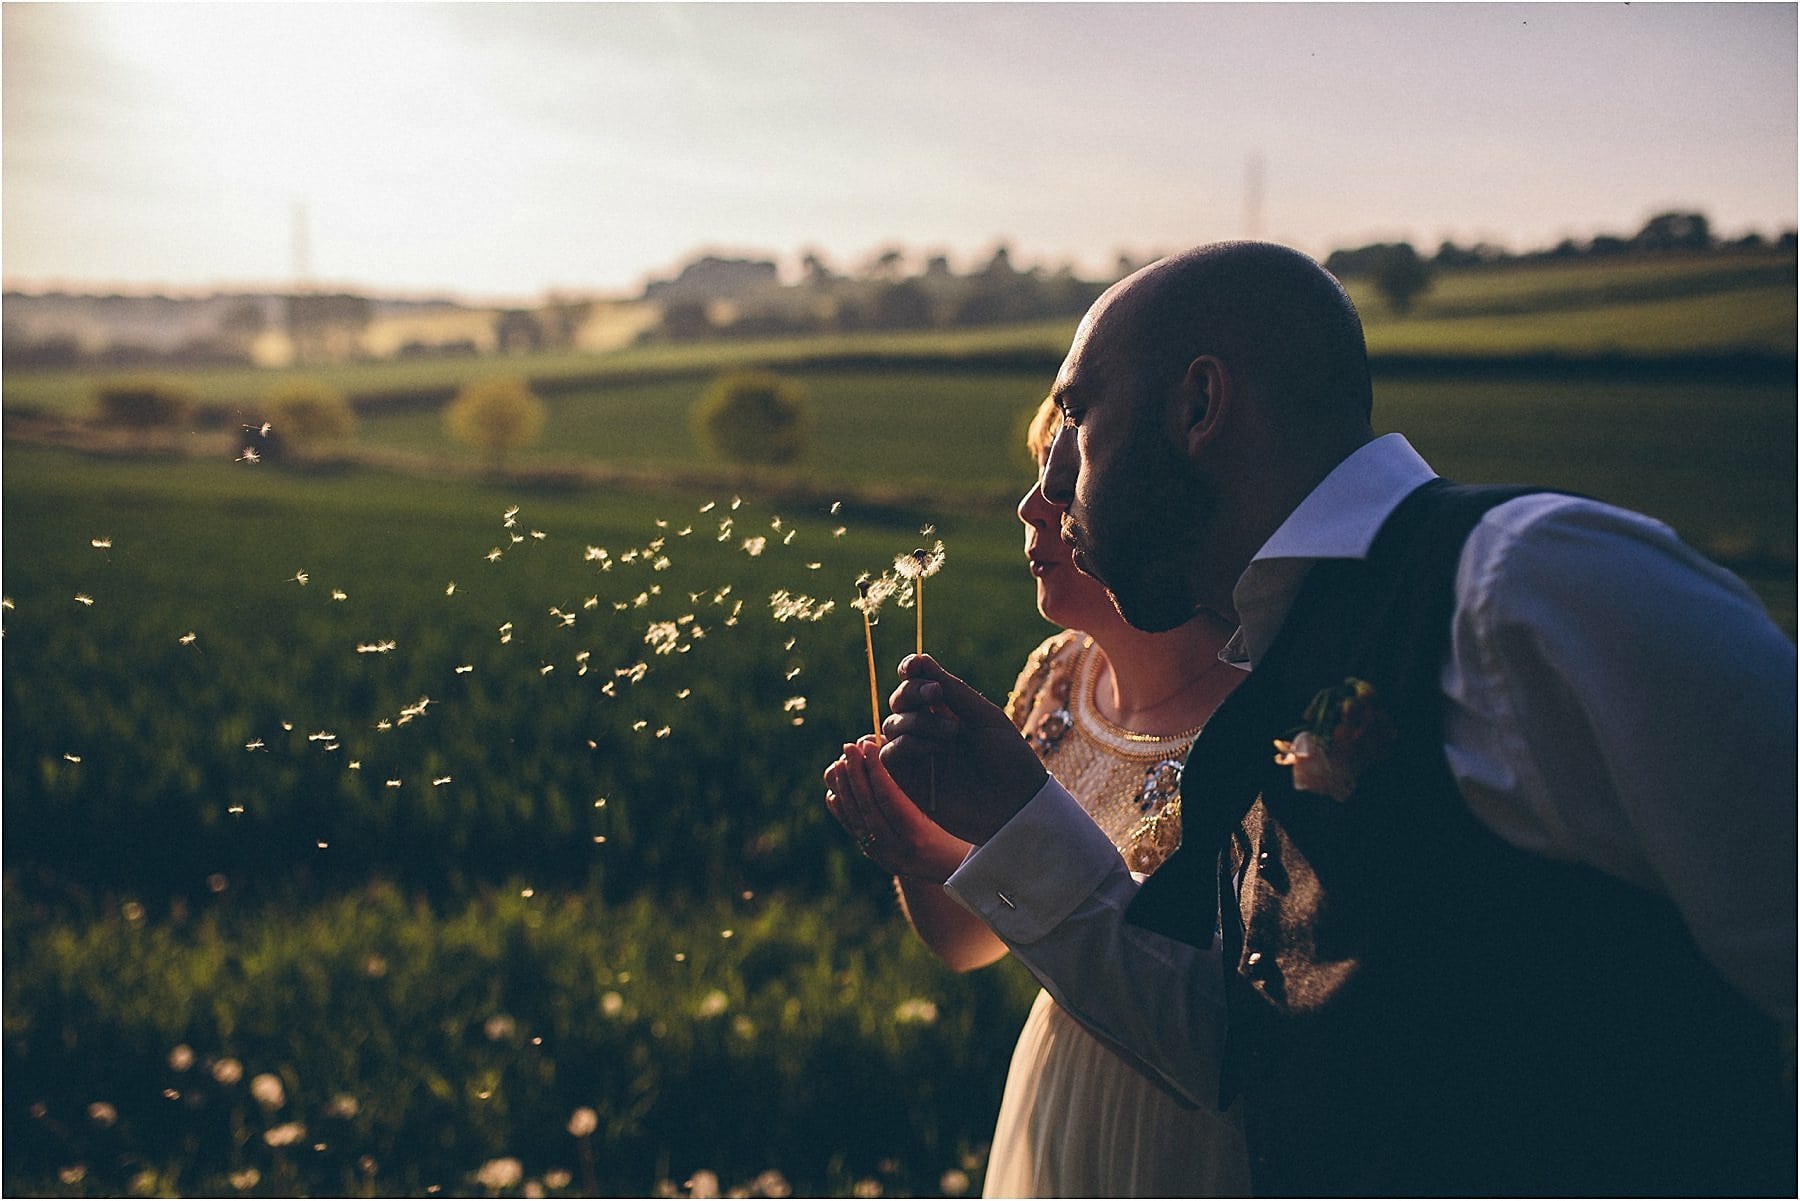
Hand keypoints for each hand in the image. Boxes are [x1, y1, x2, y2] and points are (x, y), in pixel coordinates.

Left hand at [824, 737, 971, 881]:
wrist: (961, 872)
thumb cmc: (963, 833)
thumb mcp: (950, 811)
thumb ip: (927, 786)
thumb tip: (899, 751)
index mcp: (918, 836)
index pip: (889, 800)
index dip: (876, 770)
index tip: (868, 745)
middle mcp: (897, 851)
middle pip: (868, 809)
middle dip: (856, 774)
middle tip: (849, 747)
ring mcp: (884, 857)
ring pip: (857, 821)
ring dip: (845, 790)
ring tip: (839, 763)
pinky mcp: (878, 858)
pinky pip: (855, 833)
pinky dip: (842, 811)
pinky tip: (834, 792)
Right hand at [878, 654, 1047, 844]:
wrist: (1018, 806)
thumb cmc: (1010, 759)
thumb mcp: (984, 717)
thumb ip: (952, 690)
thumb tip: (918, 659)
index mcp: (949, 709)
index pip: (917, 682)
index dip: (910, 670)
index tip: (914, 666)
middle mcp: (929, 729)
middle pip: (899, 700)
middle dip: (912, 691)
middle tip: (936, 693)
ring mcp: (918, 754)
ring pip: (891, 724)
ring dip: (916, 719)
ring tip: (952, 731)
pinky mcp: (909, 781)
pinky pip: (890, 753)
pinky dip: (907, 743)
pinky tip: (935, 748)